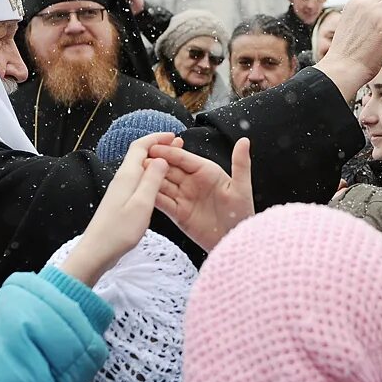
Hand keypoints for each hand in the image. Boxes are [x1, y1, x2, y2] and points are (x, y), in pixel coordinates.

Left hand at [58, 133, 172, 285]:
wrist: (97, 251)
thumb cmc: (119, 230)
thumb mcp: (142, 204)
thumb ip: (152, 180)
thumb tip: (161, 158)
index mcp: (127, 176)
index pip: (140, 146)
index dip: (157, 138)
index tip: (174, 136)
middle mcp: (122, 179)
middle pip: (140, 155)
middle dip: (159, 147)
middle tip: (179, 146)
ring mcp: (120, 190)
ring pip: (140, 168)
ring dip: (157, 162)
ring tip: (175, 163)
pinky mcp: (121, 201)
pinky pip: (138, 181)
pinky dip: (151, 177)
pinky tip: (160, 184)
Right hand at [149, 137, 253, 252]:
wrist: (235, 241)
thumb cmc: (242, 214)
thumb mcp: (242, 188)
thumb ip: (241, 164)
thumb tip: (245, 140)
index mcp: (206, 171)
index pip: (183, 158)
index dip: (168, 152)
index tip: (154, 148)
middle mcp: (192, 182)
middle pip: (169, 169)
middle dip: (154, 164)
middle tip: (139, 159)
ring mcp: (183, 197)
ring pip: (162, 184)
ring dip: (150, 179)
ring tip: (136, 174)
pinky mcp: (177, 213)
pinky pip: (162, 202)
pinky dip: (151, 197)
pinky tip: (141, 193)